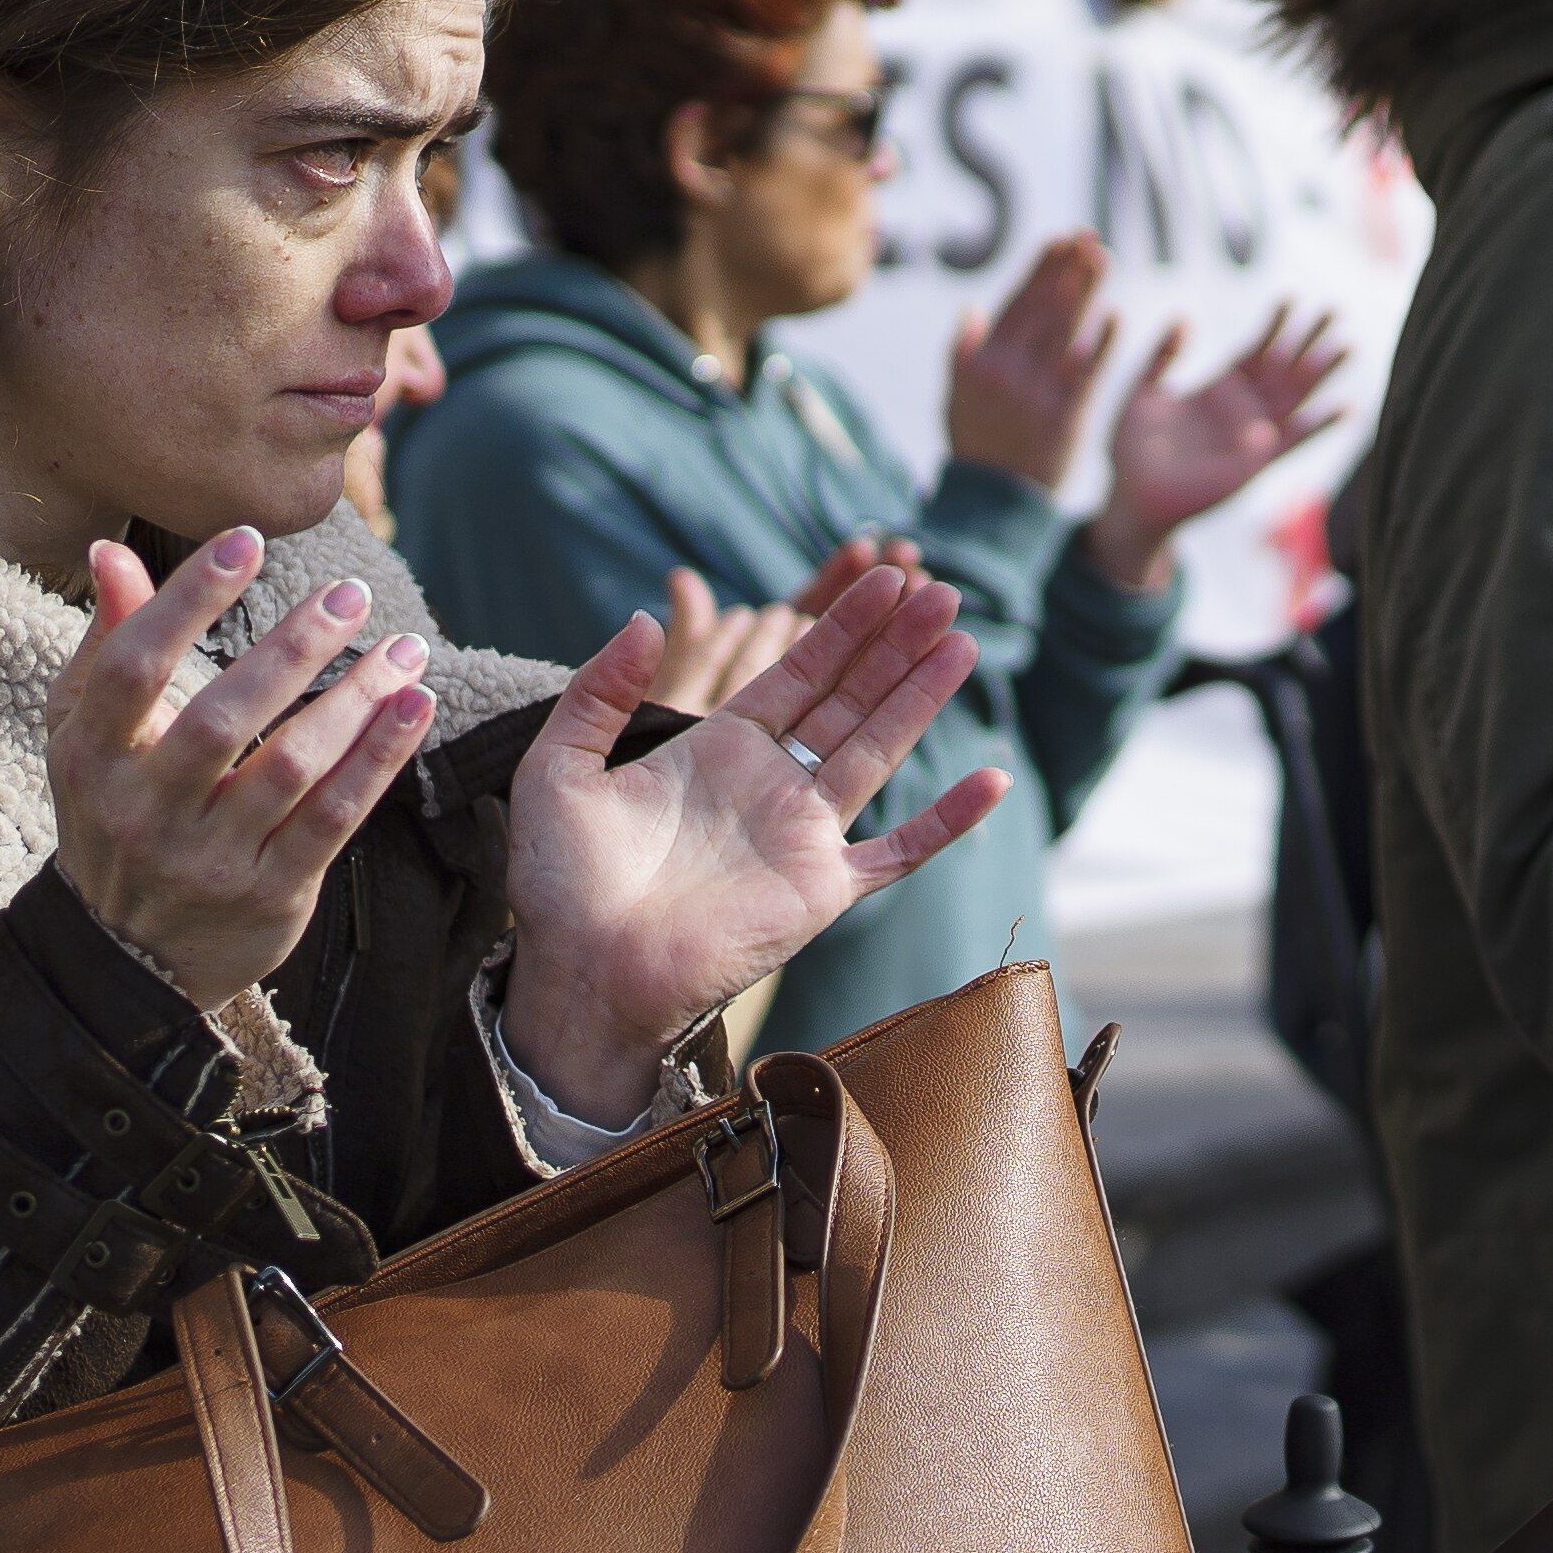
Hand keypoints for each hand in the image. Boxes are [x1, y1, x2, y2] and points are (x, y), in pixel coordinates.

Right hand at [47, 529, 432, 1015]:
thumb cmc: (112, 815)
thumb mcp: (86, 735)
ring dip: (356, 701)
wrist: (127, 958)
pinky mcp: (269, 894)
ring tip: (405, 648)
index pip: (135, 667)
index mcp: (92, 758)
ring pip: (291, 767)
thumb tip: (113, 547)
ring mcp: (208, 858)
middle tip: (350, 592)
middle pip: (224, 717)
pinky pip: (334, 819)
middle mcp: (145, 811)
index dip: (187, 600)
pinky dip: (378, 760)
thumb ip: (109, 643)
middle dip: (293, 649)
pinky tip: (414, 708)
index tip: (245, 540)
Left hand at [504, 563, 1009, 1117]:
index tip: (881, 578)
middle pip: (849, 699)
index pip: (795, 672)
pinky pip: (898, 851)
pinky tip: (992, 781)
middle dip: (894, 645)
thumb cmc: (561, 883)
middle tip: (940, 590)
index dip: (839, 625)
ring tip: (961, 641)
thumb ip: (598, 690)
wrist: (582, 975)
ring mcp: (803, 835)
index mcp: (717, 748)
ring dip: (922, 698)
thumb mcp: (560, 766)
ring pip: (879, 751)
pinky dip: (947, 822)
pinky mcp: (822, 889)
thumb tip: (643, 616)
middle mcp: (770, 783)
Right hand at [945, 233, 1122, 487]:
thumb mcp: (956, 398)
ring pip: (1064, 331)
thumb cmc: (978, 445)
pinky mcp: (1064, 418)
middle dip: (1067, 269)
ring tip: (1101, 257)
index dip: (1039, 269)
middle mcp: (1006, 372)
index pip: (1015, 303)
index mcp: (979, 362)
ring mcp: (1035, 395)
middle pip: (1043, 309)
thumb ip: (963, 353)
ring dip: (1085, 291)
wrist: (995, 505)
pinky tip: (1115, 315)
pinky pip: (1086, 374)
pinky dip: (1100, 344)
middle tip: (1088, 236)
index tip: (1059, 239)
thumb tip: (971, 308)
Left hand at [1090, 306, 1349, 587]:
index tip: (1290, 297)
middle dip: (1309, 340)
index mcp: (1218, 390)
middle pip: (1285, 366)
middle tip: (1333, 310)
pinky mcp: (1256, 462)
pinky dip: (1320, 425)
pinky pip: (1295, 440)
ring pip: (1296, 396)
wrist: (1131, 495)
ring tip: (1347, 345)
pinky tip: (1346, 407)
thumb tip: (1184, 318)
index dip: (1274, 325)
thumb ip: (1160, 355)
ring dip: (1322, 372)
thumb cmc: (1131, 450)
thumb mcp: (1141, 391)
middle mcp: (1242, 410)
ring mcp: (1252, 435)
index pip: (1255, 350)